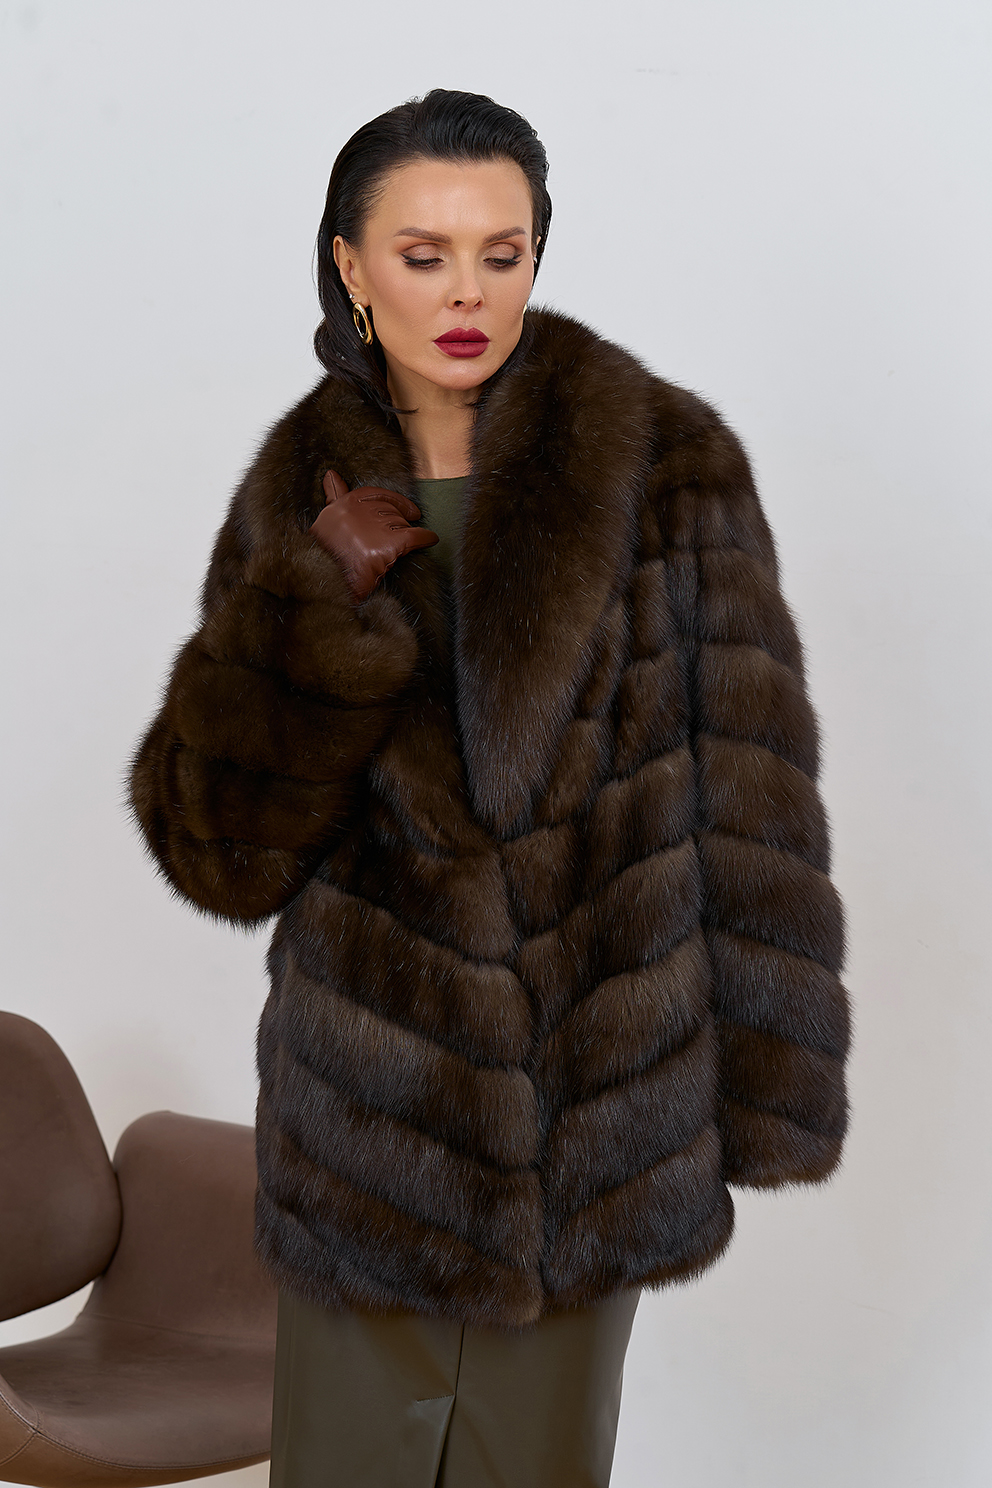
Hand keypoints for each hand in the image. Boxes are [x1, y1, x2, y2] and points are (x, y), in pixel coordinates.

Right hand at [310, 469, 438, 603]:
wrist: (326, 577)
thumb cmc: (324, 556)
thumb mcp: (326, 521)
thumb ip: (334, 495)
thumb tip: (331, 475)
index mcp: (345, 504)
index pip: (375, 495)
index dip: (395, 502)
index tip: (409, 509)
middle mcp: (362, 511)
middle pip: (391, 511)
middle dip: (398, 522)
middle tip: (406, 530)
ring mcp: (377, 525)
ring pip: (402, 523)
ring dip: (406, 533)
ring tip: (408, 542)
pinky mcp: (391, 542)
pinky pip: (415, 536)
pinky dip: (425, 538)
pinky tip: (431, 539)